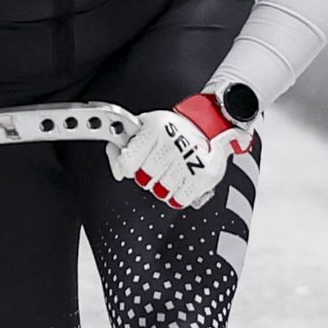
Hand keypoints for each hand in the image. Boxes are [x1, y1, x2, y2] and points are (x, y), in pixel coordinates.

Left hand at [112, 91, 253, 210]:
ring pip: (160, 191)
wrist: (209, 127)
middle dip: (147, 175)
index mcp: (156, 127)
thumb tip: (118, 170)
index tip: (135, 161)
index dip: (128, 165)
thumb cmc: (173, 130)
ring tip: (172, 170)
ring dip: (163, 186)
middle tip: (158, 164)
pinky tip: (182, 180)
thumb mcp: (144, 128)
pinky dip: (179, 195)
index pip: (127, 162)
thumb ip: (122, 145)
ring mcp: (189, 159)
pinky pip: (178, 200)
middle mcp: (173, 142)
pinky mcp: (204, 175)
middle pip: (143, 179)